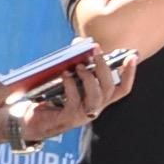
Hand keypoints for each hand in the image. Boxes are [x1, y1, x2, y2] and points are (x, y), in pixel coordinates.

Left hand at [16, 55, 132, 139]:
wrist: (31, 120)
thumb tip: (79, 43)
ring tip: (78, 65)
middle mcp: (95, 108)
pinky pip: (74, 100)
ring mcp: (84, 115)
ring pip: (96, 96)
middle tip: (95, 51)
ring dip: (89, 77)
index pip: (122, 89)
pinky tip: (64, 74)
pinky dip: (70, 85)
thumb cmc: (50, 98)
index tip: (132, 56)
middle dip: (104, 68)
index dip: (129, 74)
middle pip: (109, 88)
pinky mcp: (70, 118)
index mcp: (99, 99)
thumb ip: (76, 62)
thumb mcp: (67, 79)